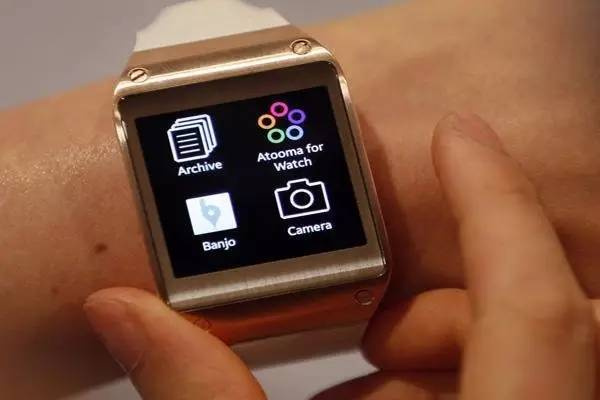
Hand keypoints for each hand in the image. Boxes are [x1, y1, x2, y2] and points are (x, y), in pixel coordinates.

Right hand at [84, 114, 597, 398]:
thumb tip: (125, 316)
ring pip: (534, 358)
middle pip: (540, 318)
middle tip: (371, 329)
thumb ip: (202, 389)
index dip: (493, 198)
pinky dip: (455, 386)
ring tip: (362, 390)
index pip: (532, 291)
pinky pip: (523, 392)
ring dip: (443, 354)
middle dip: (446, 301)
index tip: (461, 135)